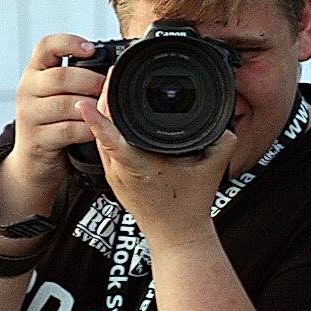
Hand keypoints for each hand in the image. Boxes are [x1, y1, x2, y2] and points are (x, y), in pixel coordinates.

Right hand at [4, 34, 104, 202]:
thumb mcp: (56, 96)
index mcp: (34, 73)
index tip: (91, 49)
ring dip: (91, 108)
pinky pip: (68, 130)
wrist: (33, 163)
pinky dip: (86, 129)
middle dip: (91, 82)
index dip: (69, 43)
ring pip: (66, 104)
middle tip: (108, 88)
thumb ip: (74, 79)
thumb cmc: (53, 124)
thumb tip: (110, 67)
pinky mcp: (37, 139)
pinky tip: (95, 131)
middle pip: (61, 77)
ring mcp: (28, 115)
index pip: (46, 46)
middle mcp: (27, 90)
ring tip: (105, 110)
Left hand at [75, 74, 236, 246]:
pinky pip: (105, 146)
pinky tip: (112, 112)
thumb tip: (228, 124)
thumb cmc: (191, 207)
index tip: (83, 102)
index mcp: (140, 168)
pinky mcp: (115, 178)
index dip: (97, 121)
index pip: (113, 140)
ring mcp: (115, 176)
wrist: (177, 238)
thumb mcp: (212, 170)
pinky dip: (107, 126)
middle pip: (102, 131)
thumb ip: (223, 143)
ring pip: (101, 137)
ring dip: (103, 111)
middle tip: (112, 72)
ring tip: (111, 84)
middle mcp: (122, 171)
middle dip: (102, 99)